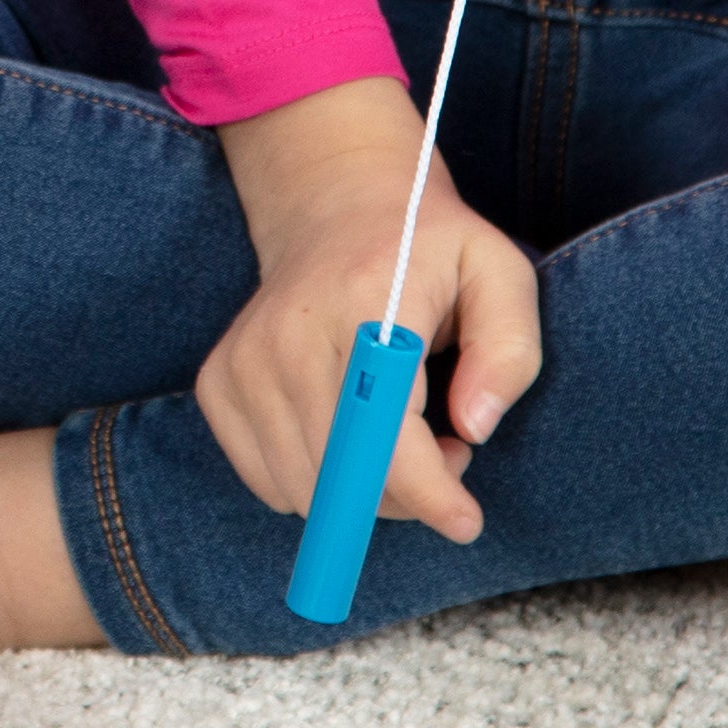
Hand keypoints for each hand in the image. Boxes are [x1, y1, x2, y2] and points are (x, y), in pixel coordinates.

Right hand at [199, 77, 539, 543]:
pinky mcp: (219, 386)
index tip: (464, 522)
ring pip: (306, 493)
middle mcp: (290, 335)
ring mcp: (245, 362)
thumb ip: (508, 351)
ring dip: (365, 493)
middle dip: (409, 493)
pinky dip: (317, 484)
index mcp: (365, 302)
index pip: (385, 432)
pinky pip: (270, 483)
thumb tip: (474, 429)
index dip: (427, 493)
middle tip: (445, 450)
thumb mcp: (500, 275)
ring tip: (400, 437)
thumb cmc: (428, 250)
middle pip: (346, 476)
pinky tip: (349, 437)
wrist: (334, 205)